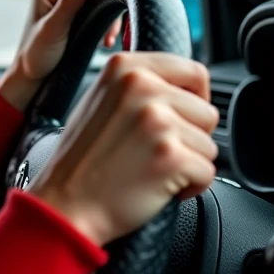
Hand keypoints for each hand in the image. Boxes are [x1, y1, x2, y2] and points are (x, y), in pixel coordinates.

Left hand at [0, 0, 121, 110]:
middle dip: (109, 7)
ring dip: (108, 19)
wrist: (29, 76)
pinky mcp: (71, 13)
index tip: (118, 11)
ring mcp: (63, 0)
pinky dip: (103, 24)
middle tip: (111, 34)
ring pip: (99, 0)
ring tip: (108, 40)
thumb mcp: (53, 29)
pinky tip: (105, 41)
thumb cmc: (36, 55)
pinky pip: (95, 11)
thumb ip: (69, 4)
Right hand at [28, 52, 218, 245]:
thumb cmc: (81, 160)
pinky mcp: (171, 156)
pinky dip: (189, 186)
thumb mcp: (99, 102)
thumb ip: (137, 86)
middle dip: (190, 138)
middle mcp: (141, 87)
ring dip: (188, 163)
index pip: (194, 72)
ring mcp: (157, 121)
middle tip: (155, 152)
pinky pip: (207, 172)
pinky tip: (157, 186)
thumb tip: (180, 87)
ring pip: (209, 144)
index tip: (182, 119)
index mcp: (126, 68)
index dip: (195, 101)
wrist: (64, 204)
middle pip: (207, 111)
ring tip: (150, 168)